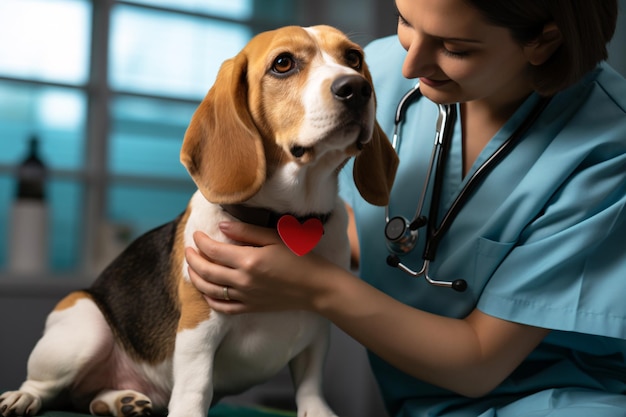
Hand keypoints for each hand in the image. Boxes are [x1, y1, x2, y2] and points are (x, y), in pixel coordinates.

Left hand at [185, 221, 333, 313]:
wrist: (317, 287)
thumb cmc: (301, 258)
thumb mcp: (276, 238)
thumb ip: (247, 232)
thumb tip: (222, 227)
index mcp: (249, 260)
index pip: (214, 250)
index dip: (201, 241)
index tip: (197, 234)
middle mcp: (243, 281)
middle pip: (207, 271)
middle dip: (193, 259)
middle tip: (188, 249)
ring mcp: (245, 297)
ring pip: (210, 290)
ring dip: (196, 278)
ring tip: (192, 268)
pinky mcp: (250, 308)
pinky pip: (223, 307)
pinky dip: (210, 300)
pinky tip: (206, 291)